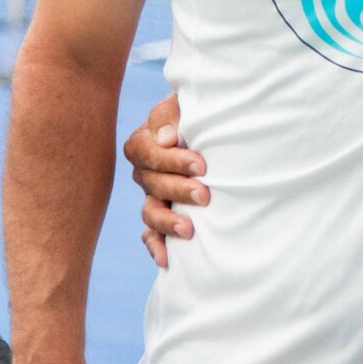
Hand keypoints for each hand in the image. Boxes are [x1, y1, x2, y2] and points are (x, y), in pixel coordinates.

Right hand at [125, 91, 206, 267]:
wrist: (216, 127)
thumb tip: (167, 139)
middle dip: (177, 190)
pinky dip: (156, 246)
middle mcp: (146, 171)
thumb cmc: (200, 113)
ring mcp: (153, 195)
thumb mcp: (185, 104)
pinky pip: (151, 234)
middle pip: (150, 183)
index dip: (170, 161)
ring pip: (149, 211)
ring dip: (167, 221)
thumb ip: (171, 114)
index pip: (145, 152)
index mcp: (145, 141)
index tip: (201, 165)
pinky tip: (167, 259)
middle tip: (204, 194)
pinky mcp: (164, 214)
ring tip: (189, 230)